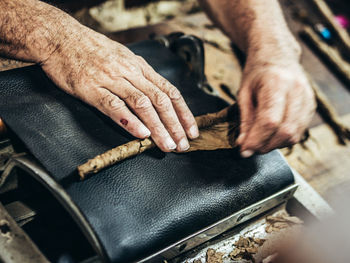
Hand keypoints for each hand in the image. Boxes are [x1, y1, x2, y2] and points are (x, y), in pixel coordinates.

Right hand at [41, 26, 198, 151]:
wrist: (60, 37)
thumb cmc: (92, 49)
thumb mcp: (123, 57)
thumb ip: (140, 75)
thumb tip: (157, 94)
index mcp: (139, 66)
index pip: (169, 91)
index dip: (183, 112)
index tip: (191, 130)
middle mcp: (130, 72)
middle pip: (160, 100)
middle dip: (175, 124)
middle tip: (183, 145)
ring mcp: (111, 79)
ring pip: (141, 104)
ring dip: (158, 127)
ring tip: (167, 144)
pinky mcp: (91, 88)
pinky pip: (113, 105)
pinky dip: (129, 120)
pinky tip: (141, 134)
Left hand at [236, 60, 315, 156]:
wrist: (278, 56)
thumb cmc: (258, 73)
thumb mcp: (244, 93)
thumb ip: (244, 119)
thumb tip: (243, 144)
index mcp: (277, 84)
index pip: (269, 121)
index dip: (256, 139)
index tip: (243, 150)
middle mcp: (297, 91)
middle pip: (284, 131)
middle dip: (264, 146)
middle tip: (249, 148)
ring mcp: (307, 99)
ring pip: (294, 135)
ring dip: (274, 145)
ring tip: (258, 142)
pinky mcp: (311, 107)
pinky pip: (299, 132)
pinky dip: (283, 139)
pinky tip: (271, 136)